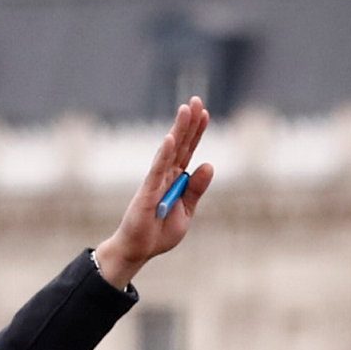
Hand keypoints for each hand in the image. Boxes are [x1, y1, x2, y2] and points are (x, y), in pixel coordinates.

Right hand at [91, 98, 214, 291]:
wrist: (140, 249)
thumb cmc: (160, 231)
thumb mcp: (187, 210)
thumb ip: (196, 189)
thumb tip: (209, 164)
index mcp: (176, 179)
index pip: (188, 150)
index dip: (196, 132)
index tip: (204, 112)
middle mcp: (165, 174)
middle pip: (180, 144)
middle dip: (189, 122)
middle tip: (196, 99)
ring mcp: (155, 180)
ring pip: (169, 151)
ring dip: (178, 130)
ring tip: (186, 109)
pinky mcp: (147, 191)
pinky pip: (157, 169)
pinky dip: (163, 154)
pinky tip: (170, 138)